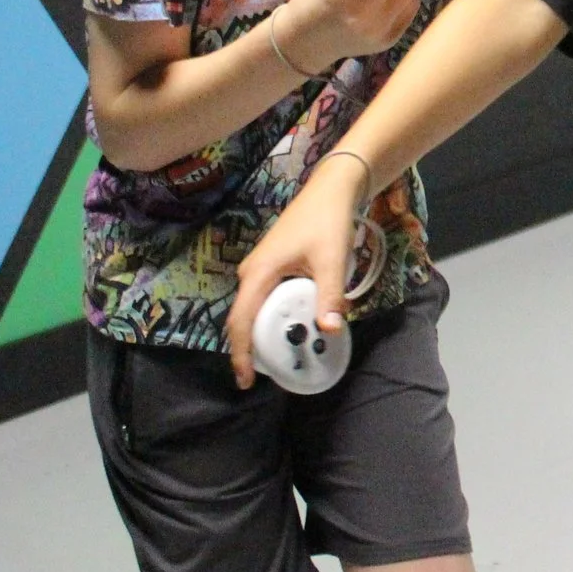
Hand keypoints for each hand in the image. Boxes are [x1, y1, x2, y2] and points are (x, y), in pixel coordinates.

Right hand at [227, 156, 369, 387]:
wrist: (331, 190)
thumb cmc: (328, 222)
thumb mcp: (332, 260)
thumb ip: (329, 296)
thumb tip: (330, 330)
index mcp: (258, 274)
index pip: (241, 322)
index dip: (241, 353)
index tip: (245, 381)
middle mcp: (251, 273)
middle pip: (243, 319)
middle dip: (251, 348)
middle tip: (268, 374)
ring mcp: (259, 269)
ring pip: (254, 309)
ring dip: (264, 333)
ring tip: (281, 355)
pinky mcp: (271, 266)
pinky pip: (265, 299)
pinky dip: (273, 316)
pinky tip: (291, 326)